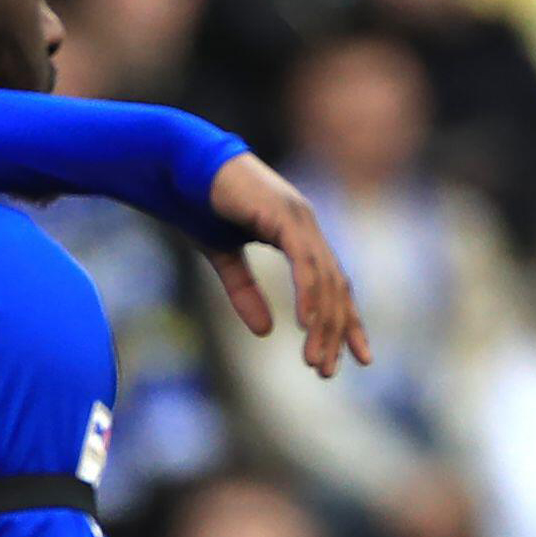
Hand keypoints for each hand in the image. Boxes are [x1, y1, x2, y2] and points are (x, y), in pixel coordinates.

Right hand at [197, 154, 374, 378]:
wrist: (181, 166)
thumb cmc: (199, 204)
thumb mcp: (223, 258)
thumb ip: (245, 293)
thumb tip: (266, 332)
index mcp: (298, 235)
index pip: (333, 285)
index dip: (347, 322)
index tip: (354, 358)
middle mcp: (307, 227)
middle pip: (335, 289)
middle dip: (336, 333)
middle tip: (326, 371)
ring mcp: (300, 219)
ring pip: (324, 281)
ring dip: (322, 324)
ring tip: (314, 360)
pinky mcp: (284, 216)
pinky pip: (304, 263)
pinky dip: (308, 294)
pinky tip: (306, 324)